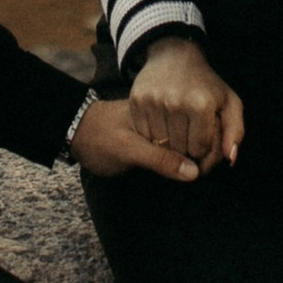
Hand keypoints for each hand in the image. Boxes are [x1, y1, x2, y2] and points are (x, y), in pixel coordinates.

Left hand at [69, 92, 216, 186]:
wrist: (73, 133)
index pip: (196, 127)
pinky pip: (174, 150)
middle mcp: (164, 115)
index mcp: (161, 109)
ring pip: (187, 144)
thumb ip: (160, 159)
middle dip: (205, 153)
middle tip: (205, 173)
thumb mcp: (128, 149)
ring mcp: (159, 127)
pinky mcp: (152, 140)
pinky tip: (185, 170)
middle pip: (195, 135)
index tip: (209, 168)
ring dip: (194, 157)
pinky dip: (181, 160)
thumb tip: (194, 172)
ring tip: (199, 172)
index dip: (208, 147)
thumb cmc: (98, 137)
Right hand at [123, 36, 244, 174]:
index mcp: (201, 104)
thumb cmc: (205, 84)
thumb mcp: (229, 102)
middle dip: (185, 148)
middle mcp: (176, 102)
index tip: (200, 138)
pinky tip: (160, 124)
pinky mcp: (137, 101)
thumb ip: (235, 131)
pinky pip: (144, 134)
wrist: (174, 56)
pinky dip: (151, 135)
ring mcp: (154, 101)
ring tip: (174, 129)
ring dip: (167, 143)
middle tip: (187, 134)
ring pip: (160, 144)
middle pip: (179, 149)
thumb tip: (230, 157)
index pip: (199, 148)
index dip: (201, 148)